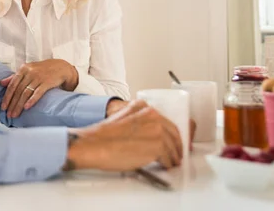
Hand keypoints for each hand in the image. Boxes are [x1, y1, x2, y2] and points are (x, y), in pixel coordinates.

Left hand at [0, 59, 78, 117]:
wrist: (61, 67)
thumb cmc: (42, 70)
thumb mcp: (28, 70)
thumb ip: (15, 76)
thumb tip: (1, 83)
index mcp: (23, 69)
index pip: (12, 85)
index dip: (7, 97)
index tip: (3, 107)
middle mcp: (30, 72)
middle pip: (18, 91)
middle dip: (12, 104)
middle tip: (8, 114)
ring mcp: (38, 77)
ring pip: (26, 93)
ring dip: (19, 105)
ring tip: (15, 114)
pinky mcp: (47, 82)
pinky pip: (38, 92)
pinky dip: (31, 100)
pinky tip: (27, 107)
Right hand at [64, 100, 182, 170]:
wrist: (94, 145)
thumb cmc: (103, 137)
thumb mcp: (122, 119)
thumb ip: (138, 122)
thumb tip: (150, 136)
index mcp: (142, 107)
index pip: (166, 119)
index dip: (174, 132)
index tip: (176, 139)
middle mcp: (152, 115)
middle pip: (174, 131)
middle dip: (178, 144)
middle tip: (179, 153)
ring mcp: (156, 130)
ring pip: (174, 145)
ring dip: (174, 156)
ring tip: (172, 162)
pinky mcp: (158, 146)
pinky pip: (170, 157)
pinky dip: (169, 163)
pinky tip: (165, 165)